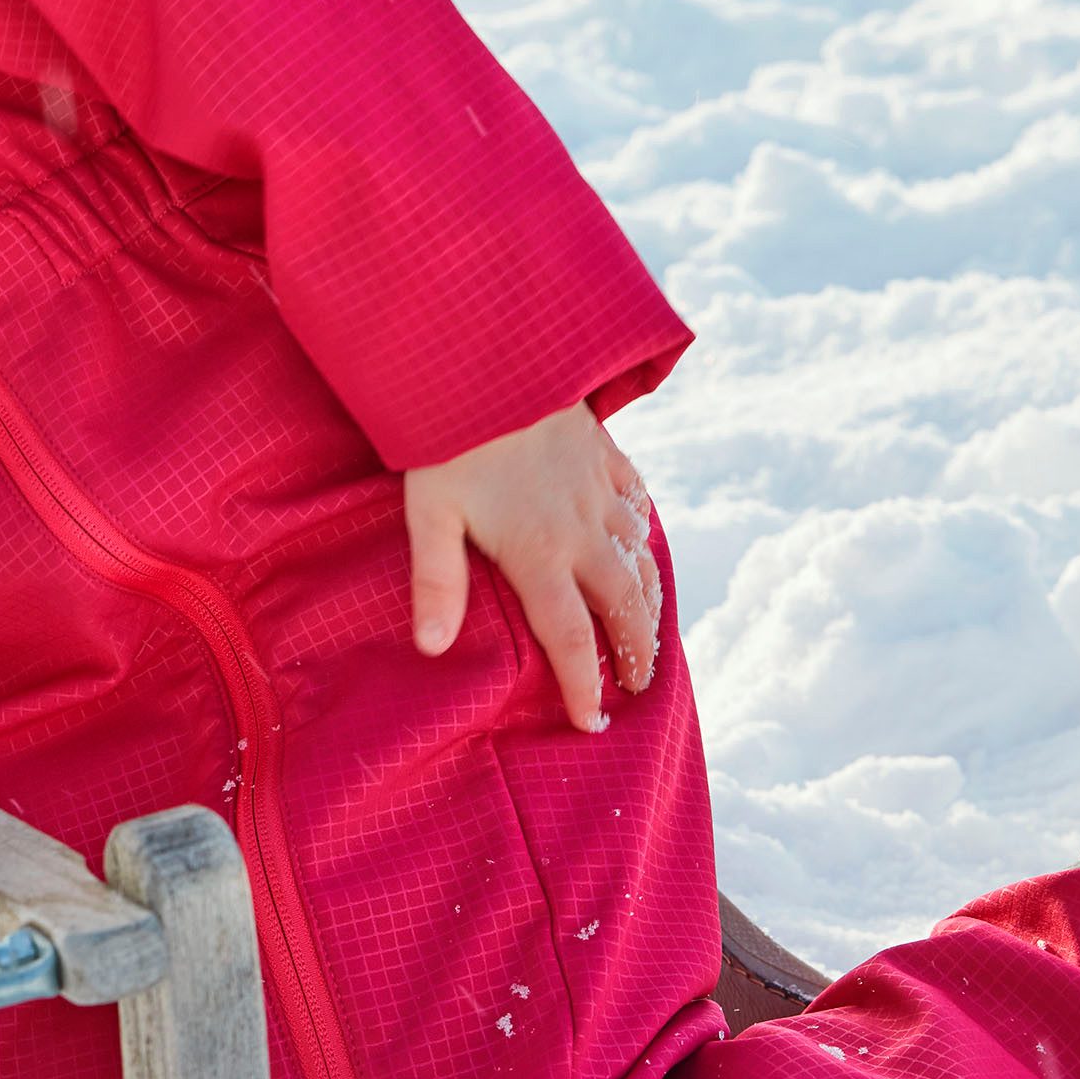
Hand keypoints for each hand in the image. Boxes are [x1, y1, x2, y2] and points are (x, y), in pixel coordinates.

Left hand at [402, 401, 659, 732]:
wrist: (488, 356)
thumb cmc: (447, 436)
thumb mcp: (429, 511)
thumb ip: (436, 581)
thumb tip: (433, 648)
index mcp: (539, 553)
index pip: (569, 637)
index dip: (583, 685)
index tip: (592, 721)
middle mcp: (581, 530)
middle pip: (623, 606)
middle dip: (635, 652)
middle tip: (637, 686)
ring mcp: (600, 491)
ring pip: (641, 560)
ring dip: (650, 604)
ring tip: (650, 635)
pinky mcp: (606, 454)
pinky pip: (639, 504)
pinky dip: (646, 535)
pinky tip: (643, 546)